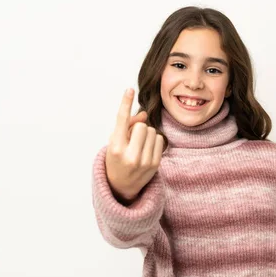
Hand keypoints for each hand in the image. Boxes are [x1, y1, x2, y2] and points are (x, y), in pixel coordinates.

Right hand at [105, 88, 164, 202]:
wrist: (121, 186)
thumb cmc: (117, 160)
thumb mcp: (115, 142)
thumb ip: (127, 126)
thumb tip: (144, 114)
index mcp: (115, 148)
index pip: (121, 120)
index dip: (125, 103)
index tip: (129, 89)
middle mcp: (129, 155)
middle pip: (142, 126)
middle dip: (138, 128)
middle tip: (132, 139)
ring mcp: (144, 161)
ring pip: (152, 131)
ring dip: (147, 134)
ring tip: (139, 145)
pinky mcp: (155, 164)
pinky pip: (160, 140)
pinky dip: (154, 141)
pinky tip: (147, 150)